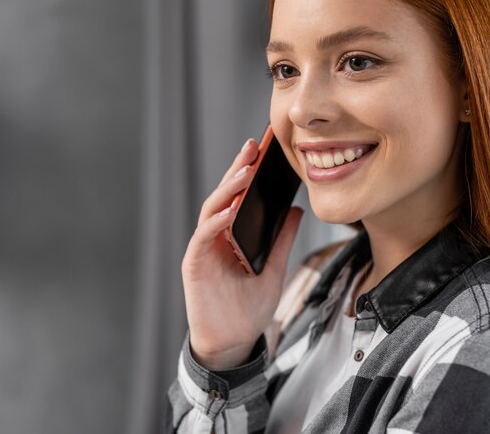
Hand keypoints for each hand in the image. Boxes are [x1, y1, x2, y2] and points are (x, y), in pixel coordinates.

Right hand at [182, 139, 302, 369]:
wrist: (234, 342)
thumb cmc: (249, 307)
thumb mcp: (275, 267)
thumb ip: (282, 239)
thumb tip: (295, 209)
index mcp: (232, 235)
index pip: (239, 197)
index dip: (248, 172)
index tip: (264, 149)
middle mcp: (216, 237)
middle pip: (224, 196)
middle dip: (237, 169)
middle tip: (253, 146)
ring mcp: (203, 249)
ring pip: (212, 210)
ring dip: (227, 190)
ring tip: (245, 171)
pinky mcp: (194, 265)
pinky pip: (203, 238)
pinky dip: (215, 222)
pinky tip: (230, 210)